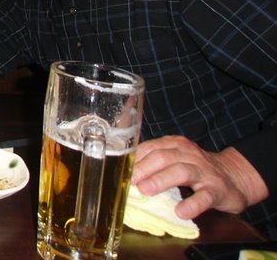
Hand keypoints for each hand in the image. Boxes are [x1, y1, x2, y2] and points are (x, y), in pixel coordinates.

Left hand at [132, 135, 268, 218]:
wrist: (234, 176)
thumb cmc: (196, 168)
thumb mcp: (176, 159)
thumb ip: (154, 162)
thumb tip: (126, 175)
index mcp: (175, 145)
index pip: (151, 148)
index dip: (135, 159)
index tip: (121, 170)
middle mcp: (189, 154)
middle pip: (163, 157)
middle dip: (144, 168)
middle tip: (130, 182)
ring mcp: (204, 171)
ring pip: (181, 172)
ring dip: (161, 180)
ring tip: (146, 191)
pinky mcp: (217, 189)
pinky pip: (204, 196)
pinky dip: (192, 204)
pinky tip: (181, 211)